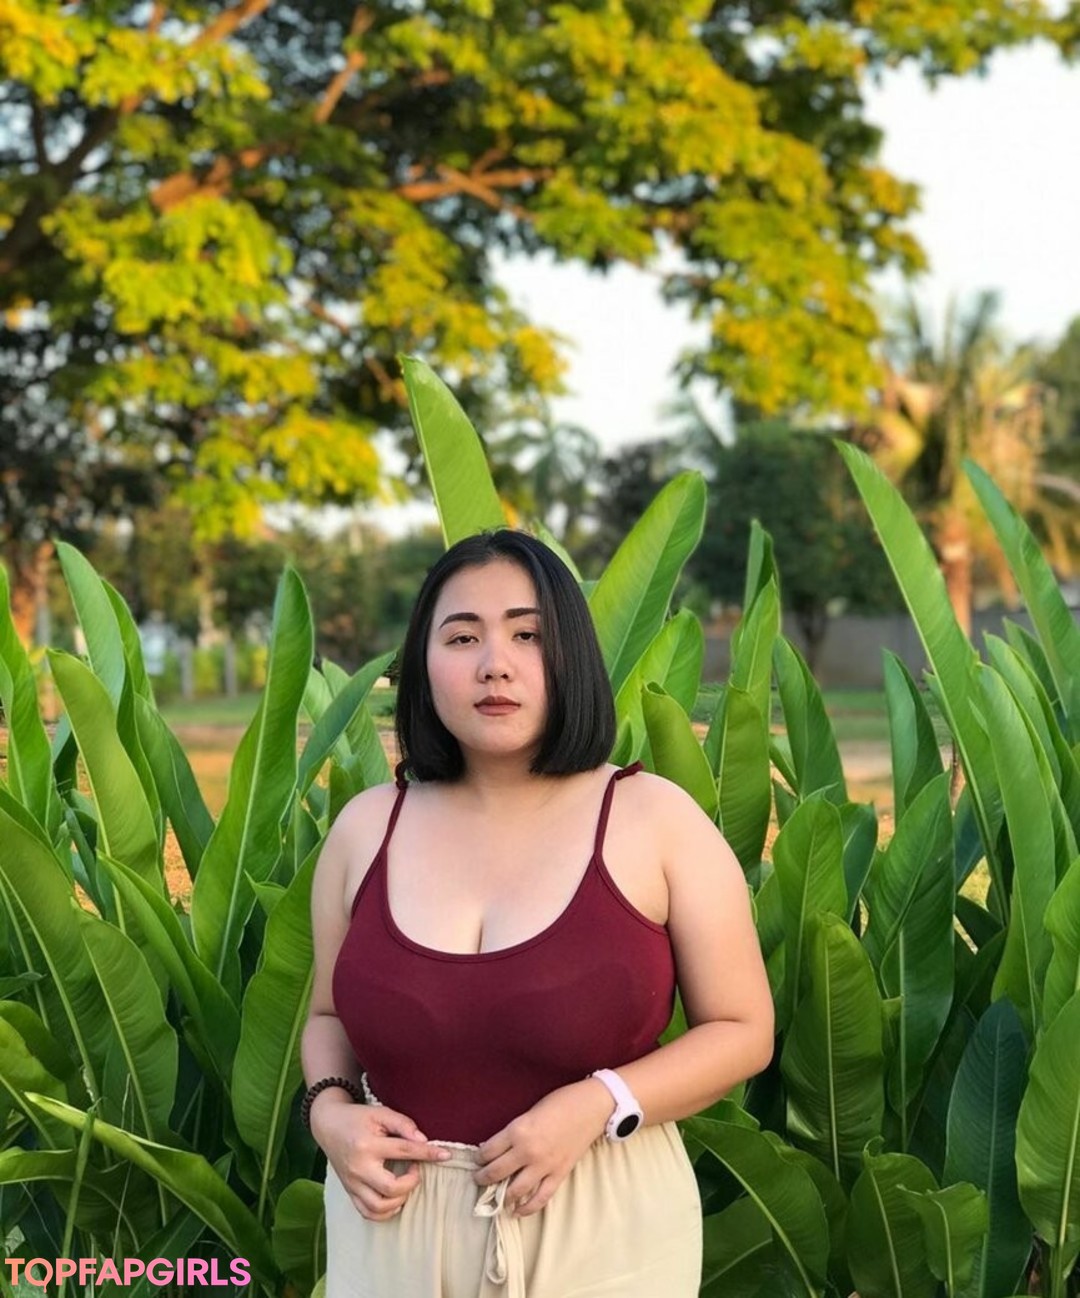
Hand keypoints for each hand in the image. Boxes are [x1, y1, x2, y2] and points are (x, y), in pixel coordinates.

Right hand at [310, 1092, 450, 1220]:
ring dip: (399, 1200)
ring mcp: (352, 1184)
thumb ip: (403, 1124)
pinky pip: (368, 1213)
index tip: (445, 1155)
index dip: (428, 1154)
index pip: (404, 1151)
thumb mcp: (380, 1113)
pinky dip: (385, 1212)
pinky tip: (395, 1199)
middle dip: (411, 1182)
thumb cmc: (358, 1118)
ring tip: (405, 1184)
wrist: (328, 1125)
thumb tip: (424, 1140)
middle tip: (415, 1168)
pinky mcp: (349, 1192)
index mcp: (367, 1145)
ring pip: (379, 1207)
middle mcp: (359, 1169)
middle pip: (391, 1188)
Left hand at [473, 1080, 614, 1216]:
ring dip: (501, 1195)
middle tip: (478, 1179)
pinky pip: (540, 1198)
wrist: (590, 1108)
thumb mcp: (530, 1111)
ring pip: (514, 1190)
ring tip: (494, 1195)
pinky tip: (516, 1211)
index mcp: (518, 1130)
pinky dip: (526, 1208)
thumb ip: (514, 1130)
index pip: (488, 1151)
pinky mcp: (558, 1175)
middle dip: (483, 1178)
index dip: (479, 1157)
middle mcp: (527, 1151)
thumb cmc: (559, 1102)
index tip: (477, 1159)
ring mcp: (544, 1166)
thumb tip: (498, 1147)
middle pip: (496, 1172)